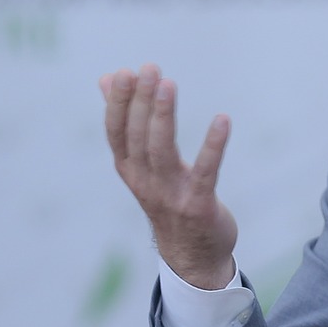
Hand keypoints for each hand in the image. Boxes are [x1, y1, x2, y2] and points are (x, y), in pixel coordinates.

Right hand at [100, 64, 238, 289]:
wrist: (192, 257)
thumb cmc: (167, 198)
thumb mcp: (141, 162)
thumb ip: (125, 119)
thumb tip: (105, 78)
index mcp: (129, 169)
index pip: (116, 132)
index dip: (118, 103)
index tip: (124, 72)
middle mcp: (144, 182)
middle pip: (137, 137)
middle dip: (140, 101)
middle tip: (149, 69)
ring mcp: (170, 195)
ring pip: (162, 152)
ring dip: (163, 117)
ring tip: (168, 85)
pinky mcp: (198, 205)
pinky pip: (205, 172)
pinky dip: (213, 146)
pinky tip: (222, 120)